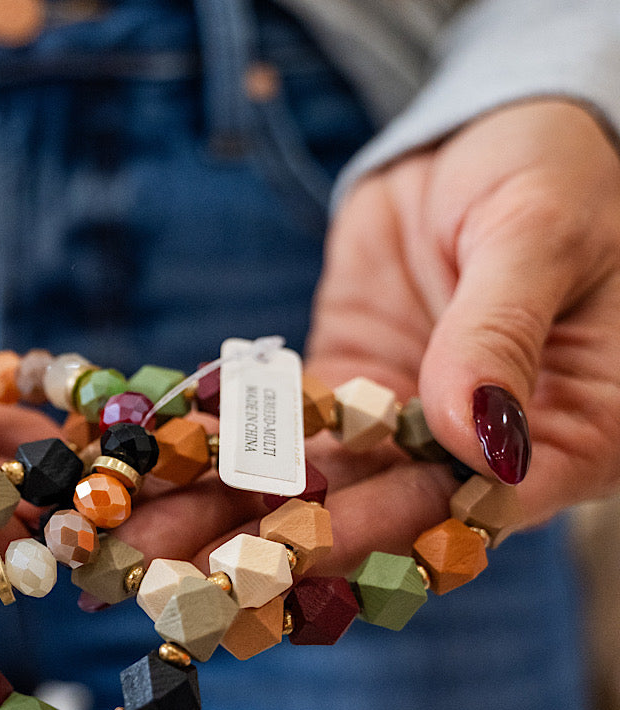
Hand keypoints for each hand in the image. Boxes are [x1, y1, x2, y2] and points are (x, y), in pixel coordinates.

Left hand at [125, 100, 619, 577]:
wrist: (492, 126)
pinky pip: (281, 431)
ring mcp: (408, 426)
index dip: (376, 539)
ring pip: (317, 485)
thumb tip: (479, 441)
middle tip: (179, 582)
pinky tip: (151, 475)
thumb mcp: (539, 236)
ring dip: (225, 516)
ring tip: (137, 546)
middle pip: (380, 516)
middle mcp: (484, 452)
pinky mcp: (348, 390)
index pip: (471, 510)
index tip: (283, 561)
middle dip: (274, 548)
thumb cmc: (555, 170)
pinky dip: (217, 451)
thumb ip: (500, 333)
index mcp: (572, 435)